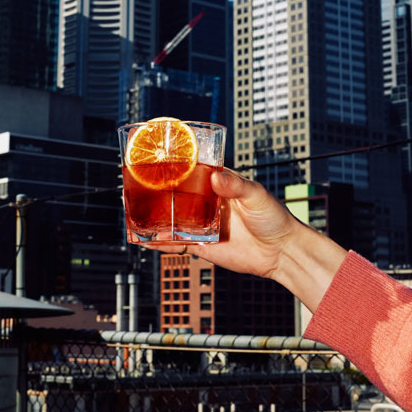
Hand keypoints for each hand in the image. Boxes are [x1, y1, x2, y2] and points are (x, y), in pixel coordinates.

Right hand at [152, 168, 346, 313]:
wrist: (281, 252)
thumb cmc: (273, 217)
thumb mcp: (255, 195)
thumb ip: (236, 186)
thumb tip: (216, 177)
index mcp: (217, 184)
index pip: (191, 172)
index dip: (173, 167)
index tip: (153, 159)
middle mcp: (206, 202)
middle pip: (175, 194)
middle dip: (155, 190)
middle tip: (134, 185)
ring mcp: (202, 224)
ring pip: (171, 218)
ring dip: (152, 215)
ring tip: (131, 209)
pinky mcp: (201, 246)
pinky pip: (176, 243)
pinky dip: (159, 242)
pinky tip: (142, 239)